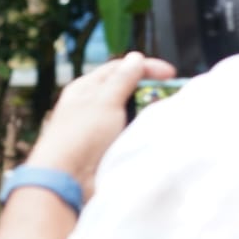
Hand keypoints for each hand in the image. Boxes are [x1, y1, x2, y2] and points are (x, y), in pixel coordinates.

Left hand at [26, 51, 176, 197]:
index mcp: (85, 89)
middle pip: (125, 90)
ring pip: (129, 112)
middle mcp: (90, 106)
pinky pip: (128, 132)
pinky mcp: (105, 147)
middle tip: (171, 96)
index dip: (145, 67)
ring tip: (165, 114)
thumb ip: (122, 80)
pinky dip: (141, 130)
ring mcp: (98, 128)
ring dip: (146, 111)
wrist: (66, 180)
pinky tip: (154, 132)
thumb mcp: (104, 101)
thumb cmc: (81, 136)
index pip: (119, 68)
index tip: (171, 74)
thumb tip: (135, 58)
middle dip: (149, 90)